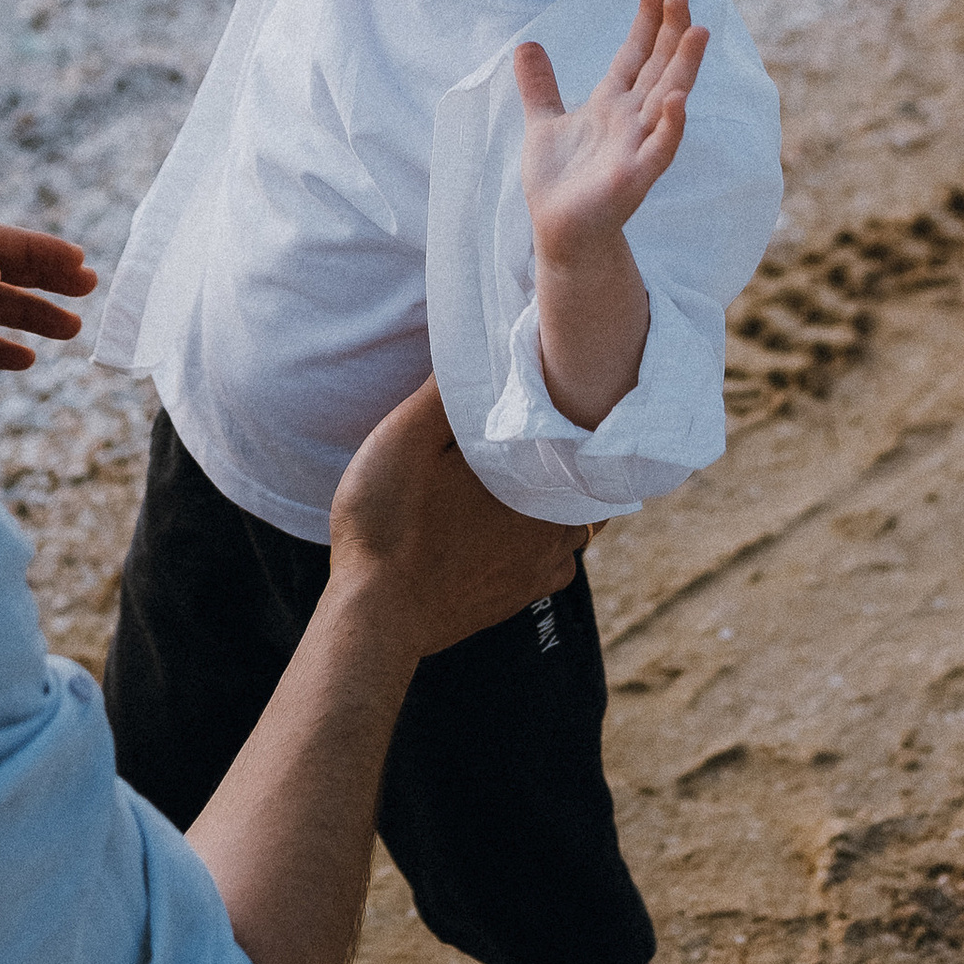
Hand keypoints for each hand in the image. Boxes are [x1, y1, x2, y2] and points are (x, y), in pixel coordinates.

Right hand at [326, 376, 579, 654]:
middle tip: (544, 422)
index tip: (562, 382)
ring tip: (532, 471)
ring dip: (563, 494)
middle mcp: (555, 521)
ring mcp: (542, 564)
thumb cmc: (388, 521)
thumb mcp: (405, 437)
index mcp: (536, 475)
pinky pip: (558, 560)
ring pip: (578, 518)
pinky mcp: (522, 595)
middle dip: (572, 449)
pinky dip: (548, 539)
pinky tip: (517, 527)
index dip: (576, 404)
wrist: (377, 616)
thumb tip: (483, 347)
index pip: (584, 429)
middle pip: (585, 474)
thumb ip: (445, 392)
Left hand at [515, 0, 707, 256]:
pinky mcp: (634, 178)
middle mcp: (631, 121)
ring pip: (667, 101)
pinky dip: (669, 126)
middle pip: (657, 68)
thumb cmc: (559, 182)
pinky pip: (658, 150)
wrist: (559, 232)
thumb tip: (526, 44)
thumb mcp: (543, 122)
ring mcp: (637, 148)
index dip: (645, 21)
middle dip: (670, 32)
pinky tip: (677, 100)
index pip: (635, 55)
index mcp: (611, 105)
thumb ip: (540, 85)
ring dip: (683, 67)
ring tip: (697, 31)